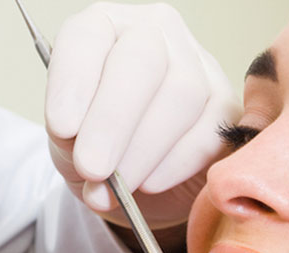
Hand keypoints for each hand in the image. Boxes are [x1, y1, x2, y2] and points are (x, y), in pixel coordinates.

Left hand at [45, 2, 240, 229]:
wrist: (133, 178)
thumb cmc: (94, 146)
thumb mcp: (68, 140)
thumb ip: (72, 141)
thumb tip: (95, 164)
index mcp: (104, 28)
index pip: (87, 35)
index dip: (73, 82)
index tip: (62, 128)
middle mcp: (154, 32)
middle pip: (141, 61)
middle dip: (112, 121)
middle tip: (92, 168)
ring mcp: (198, 64)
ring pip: (181, 95)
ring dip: (142, 151)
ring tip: (116, 188)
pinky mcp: (226, 106)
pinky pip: (208, 131)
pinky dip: (175, 164)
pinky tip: (149, 183)